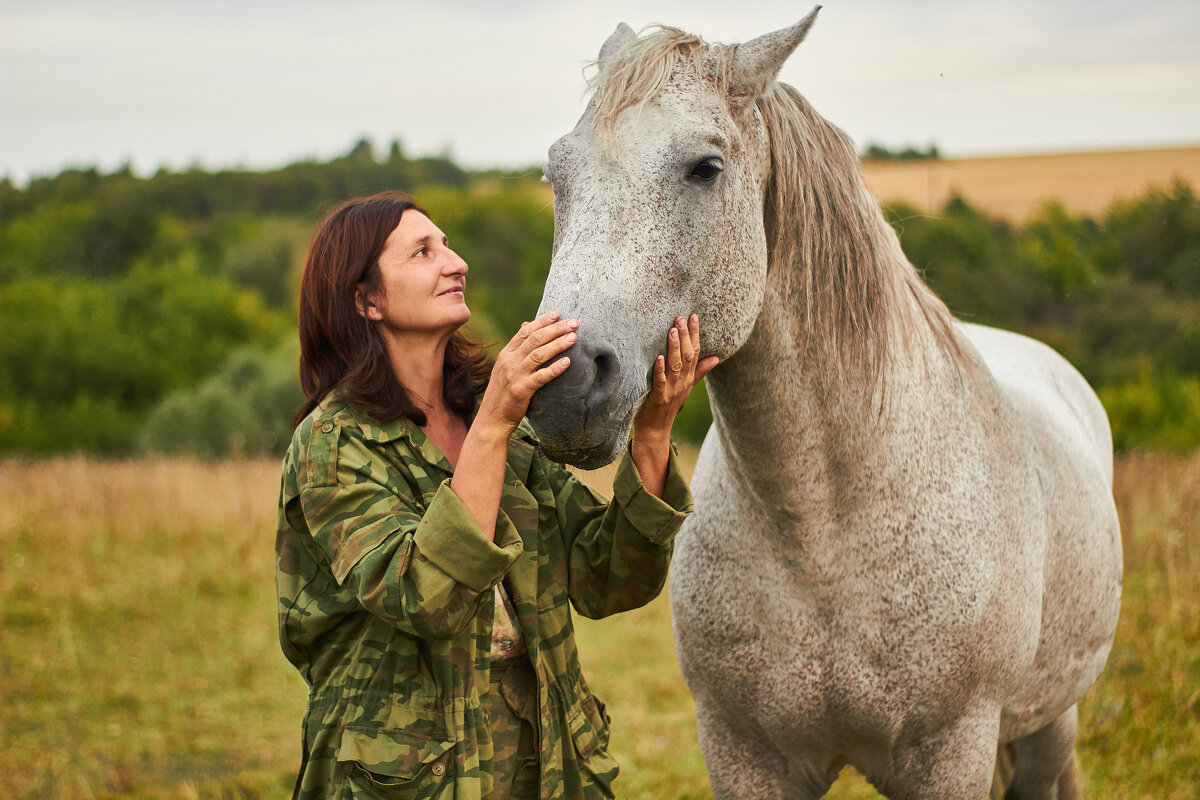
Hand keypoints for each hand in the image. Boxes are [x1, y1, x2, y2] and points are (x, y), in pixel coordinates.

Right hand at [477, 311, 576, 433]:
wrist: (492, 418)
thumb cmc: (502, 392)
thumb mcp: (505, 366)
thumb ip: (516, 347)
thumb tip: (526, 324)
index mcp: (506, 354)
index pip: (526, 331)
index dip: (542, 321)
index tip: (558, 314)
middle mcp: (509, 361)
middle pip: (535, 339)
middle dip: (556, 329)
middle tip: (573, 323)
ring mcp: (515, 375)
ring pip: (539, 354)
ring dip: (558, 344)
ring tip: (573, 338)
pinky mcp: (521, 390)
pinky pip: (541, 377)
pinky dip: (555, 368)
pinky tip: (567, 363)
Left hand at [634, 314, 719, 442]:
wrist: (655, 430)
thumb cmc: (666, 406)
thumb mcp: (686, 386)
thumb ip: (699, 371)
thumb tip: (716, 357)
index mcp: (689, 378)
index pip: (696, 352)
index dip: (695, 334)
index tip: (694, 316)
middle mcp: (682, 382)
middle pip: (687, 356)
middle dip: (685, 336)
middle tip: (681, 318)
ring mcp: (671, 390)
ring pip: (676, 366)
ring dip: (674, 348)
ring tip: (672, 331)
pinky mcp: (659, 398)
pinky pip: (660, 383)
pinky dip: (660, 370)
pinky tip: (659, 358)